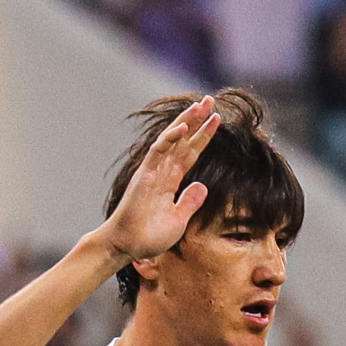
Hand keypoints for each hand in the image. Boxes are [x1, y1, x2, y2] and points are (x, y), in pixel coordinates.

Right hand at [100, 97, 220, 268]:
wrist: (129, 245)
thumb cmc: (150, 236)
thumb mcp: (179, 220)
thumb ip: (190, 202)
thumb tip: (202, 186)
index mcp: (171, 180)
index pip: (190, 152)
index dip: (203, 136)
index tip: (217, 120)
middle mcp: (163, 170)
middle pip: (183, 139)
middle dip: (197, 120)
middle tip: (210, 100)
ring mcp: (153, 170)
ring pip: (172, 138)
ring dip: (188, 121)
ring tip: (202, 105)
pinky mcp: (145, 174)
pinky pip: (159, 151)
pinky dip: (171, 138)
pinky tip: (185, 127)